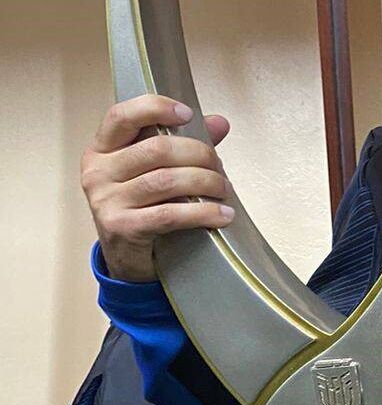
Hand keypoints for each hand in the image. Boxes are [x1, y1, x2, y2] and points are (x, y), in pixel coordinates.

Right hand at [82, 94, 233, 281]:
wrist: (128, 259)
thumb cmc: (145, 208)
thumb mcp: (158, 172)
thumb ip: (185, 144)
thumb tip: (219, 122)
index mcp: (102, 149)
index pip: (121, 116)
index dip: (155, 108)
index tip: (187, 113)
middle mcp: (98, 172)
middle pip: (156, 150)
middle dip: (199, 155)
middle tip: (220, 169)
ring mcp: (106, 200)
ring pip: (166, 181)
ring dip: (206, 183)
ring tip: (224, 190)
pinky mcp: (122, 227)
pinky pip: (170, 214)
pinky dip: (203, 213)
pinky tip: (222, 215)